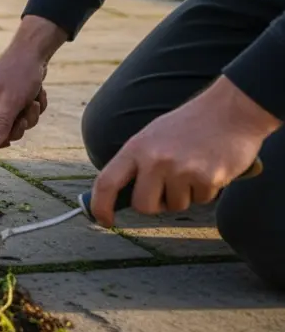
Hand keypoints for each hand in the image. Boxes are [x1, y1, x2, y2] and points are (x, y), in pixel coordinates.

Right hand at [0, 16, 66, 147]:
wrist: (33, 51)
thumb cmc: (20, 73)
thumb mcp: (12, 101)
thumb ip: (0, 123)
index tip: (1, 145)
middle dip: (13, 129)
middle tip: (22, 119)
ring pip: (10, 126)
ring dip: (26, 118)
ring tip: (31, 101)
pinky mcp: (9, 100)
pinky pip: (20, 116)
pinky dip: (30, 109)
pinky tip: (35, 95)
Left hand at [89, 77, 279, 226]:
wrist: (231, 110)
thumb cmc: (189, 125)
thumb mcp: (152, 136)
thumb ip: (136, 163)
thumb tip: (120, 195)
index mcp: (136, 148)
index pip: (107, 182)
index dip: (101, 206)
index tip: (104, 220)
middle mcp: (155, 159)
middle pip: (143, 206)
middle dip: (155, 204)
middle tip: (168, 188)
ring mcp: (181, 169)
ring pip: (175, 205)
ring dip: (185, 195)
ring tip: (193, 168)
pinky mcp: (207, 178)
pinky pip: (201, 200)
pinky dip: (206, 190)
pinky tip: (210, 167)